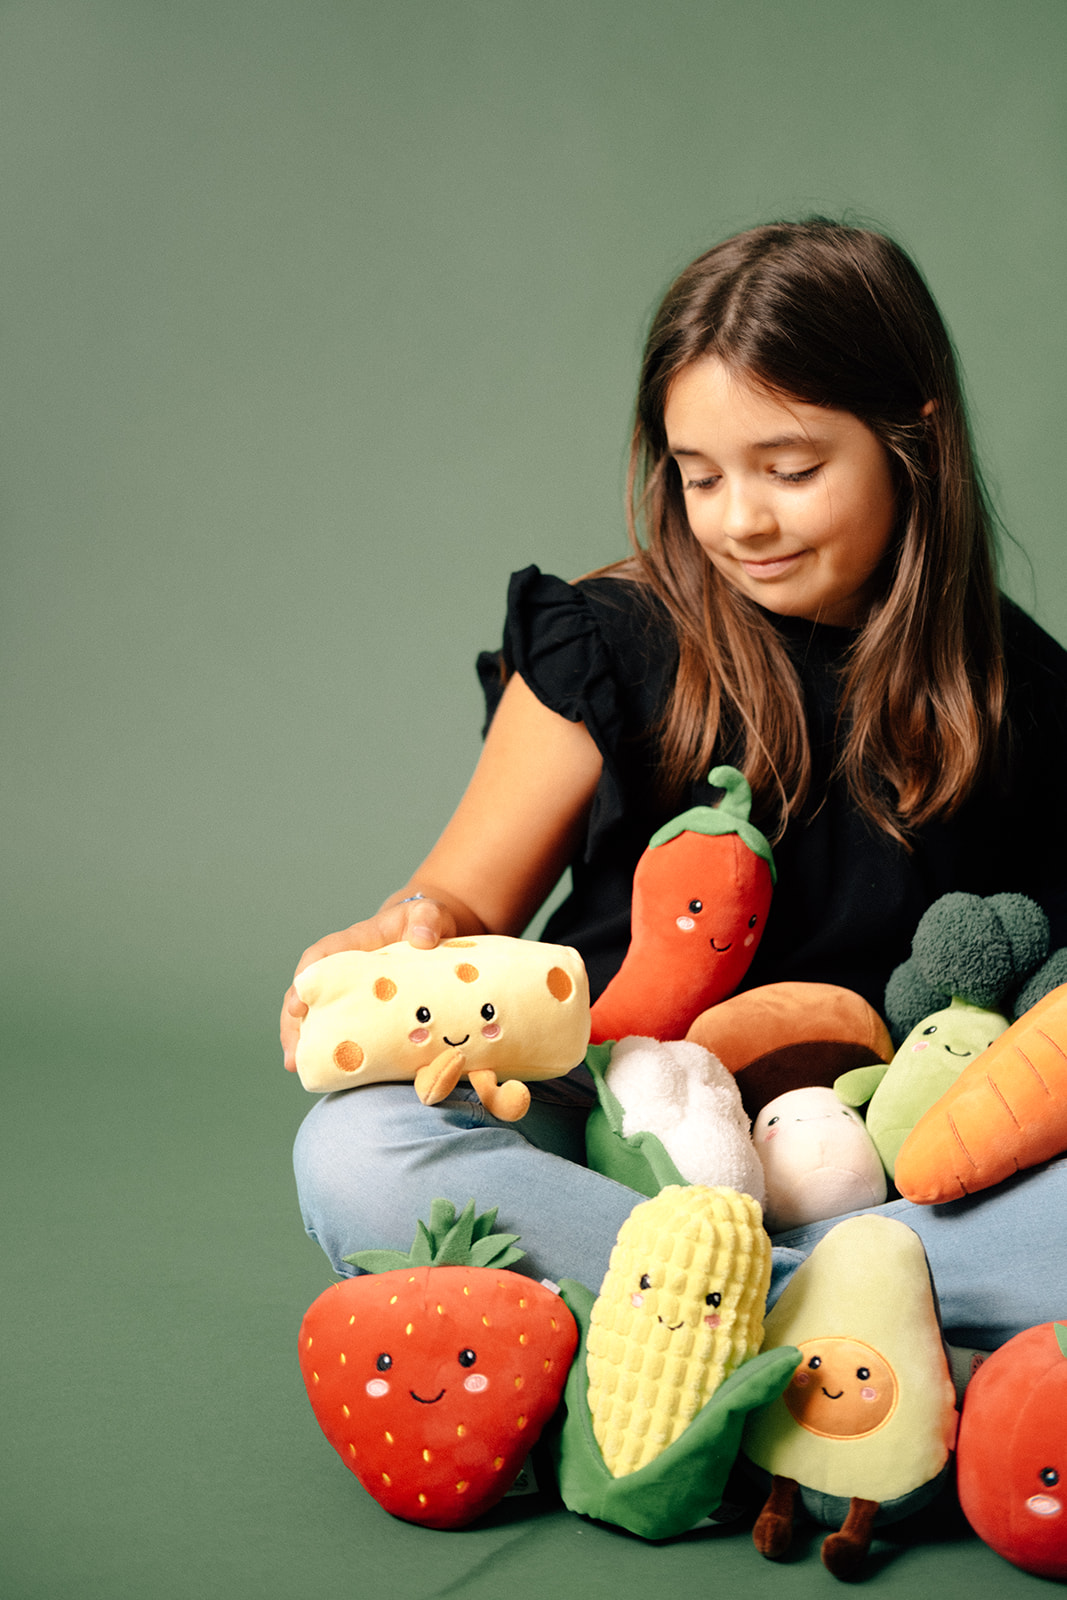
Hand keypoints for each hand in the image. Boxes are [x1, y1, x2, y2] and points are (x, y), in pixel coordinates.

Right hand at [280, 896, 458, 1071]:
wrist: (433, 936)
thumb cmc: (425, 923)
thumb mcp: (428, 914)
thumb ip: (426, 919)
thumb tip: (423, 938)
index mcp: (354, 943)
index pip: (319, 957)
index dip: (304, 980)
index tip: (298, 1005)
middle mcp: (343, 968)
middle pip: (306, 994)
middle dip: (293, 1024)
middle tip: (292, 1056)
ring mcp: (349, 991)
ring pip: (316, 1015)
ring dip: (304, 1041)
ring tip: (299, 1068)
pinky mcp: (362, 1010)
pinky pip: (340, 1029)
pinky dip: (332, 1049)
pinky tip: (328, 1073)